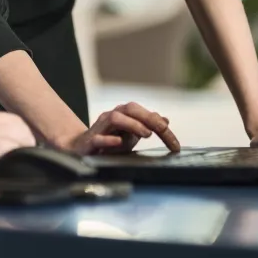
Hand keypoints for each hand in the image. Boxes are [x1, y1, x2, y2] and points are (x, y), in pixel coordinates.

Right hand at [61, 102, 180, 154]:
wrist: (82, 149)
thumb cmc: (109, 141)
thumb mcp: (131, 135)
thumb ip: (147, 126)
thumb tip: (165, 119)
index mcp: (125, 115)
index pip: (146, 115)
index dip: (163, 128)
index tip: (175, 145)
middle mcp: (113, 116)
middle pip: (131, 109)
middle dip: (149, 118)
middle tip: (163, 130)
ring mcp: (101, 127)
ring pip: (115, 117)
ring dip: (132, 124)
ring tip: (146, 134)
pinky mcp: (90, 141)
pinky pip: (98, 137)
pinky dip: (108, 139)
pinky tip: (118, 142)